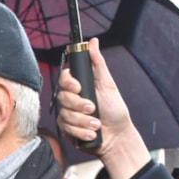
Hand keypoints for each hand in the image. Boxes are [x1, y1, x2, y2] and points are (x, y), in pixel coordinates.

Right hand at [57, 38, 148, 178]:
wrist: (116, 137)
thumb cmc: (114, 110)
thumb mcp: (108, 84)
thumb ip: (98, 64)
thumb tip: (93, 42)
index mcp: (80, 86)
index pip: (64, 79)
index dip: (68, 83)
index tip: (79, 88)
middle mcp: (71, 99)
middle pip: (62, 97)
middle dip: (79, 105)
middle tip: (93, 109)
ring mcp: (67, 114)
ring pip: (65, 115)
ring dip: (83, 121)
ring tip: (97, 125)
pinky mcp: (66, 129)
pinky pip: (66, 128)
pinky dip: (81, 132)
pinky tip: (91, 133)